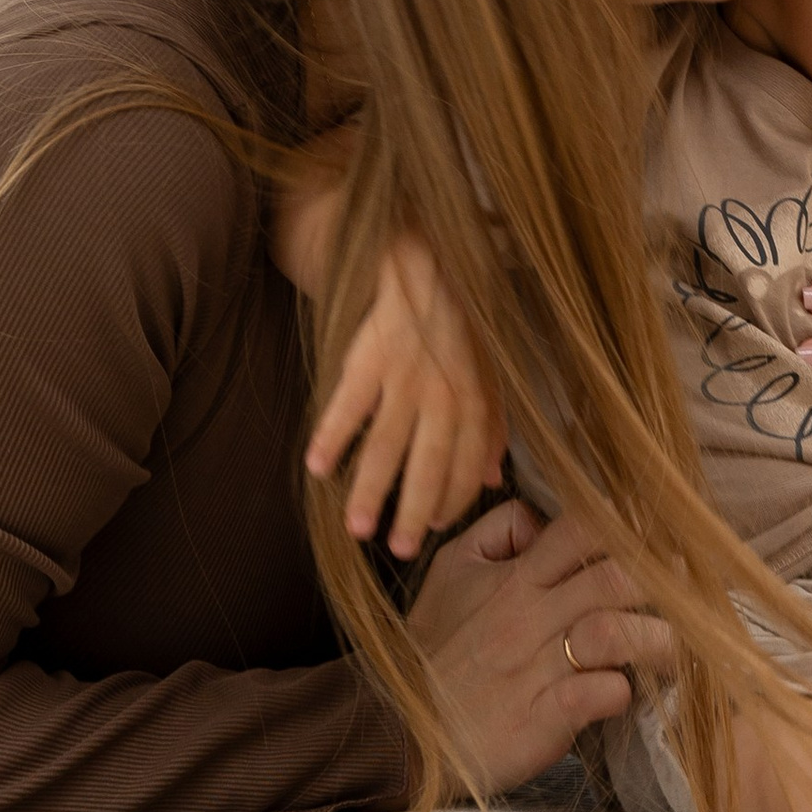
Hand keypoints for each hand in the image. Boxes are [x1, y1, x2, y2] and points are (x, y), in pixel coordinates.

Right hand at [305, 232, 508, 560]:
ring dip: (370, 490)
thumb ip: (492, 424)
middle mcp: (445, 392)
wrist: (421, 261)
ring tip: (356, 529)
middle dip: (414, 512)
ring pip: (386, 444)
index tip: (436, 529)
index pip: (467, 463)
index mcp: (477, 398)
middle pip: (428, 464)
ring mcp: (405, 375)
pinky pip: (349, 404)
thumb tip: (493, 477)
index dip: (453, 499)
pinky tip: (318, 467)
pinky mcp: (368, 357)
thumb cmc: (457, 321)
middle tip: (400, 550)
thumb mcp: (488, 370)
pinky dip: (333, 435)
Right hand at [405, 500, 673, 796]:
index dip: (636, 525)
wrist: (398, 731)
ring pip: (619, 632)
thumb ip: (494, 533)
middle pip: (618, 575)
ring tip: (675, 653)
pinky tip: (628, 693)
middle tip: (696, 598)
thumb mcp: (449, 576)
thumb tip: (542, 516)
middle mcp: (530, 615)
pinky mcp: (544, 717)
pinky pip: (602, 693)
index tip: (669, 538)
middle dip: (668, 583)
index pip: (584, 528)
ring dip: (659, 641)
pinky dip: (625, 691)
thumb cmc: (432, 653)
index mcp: (515, 578)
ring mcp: (538, 667)